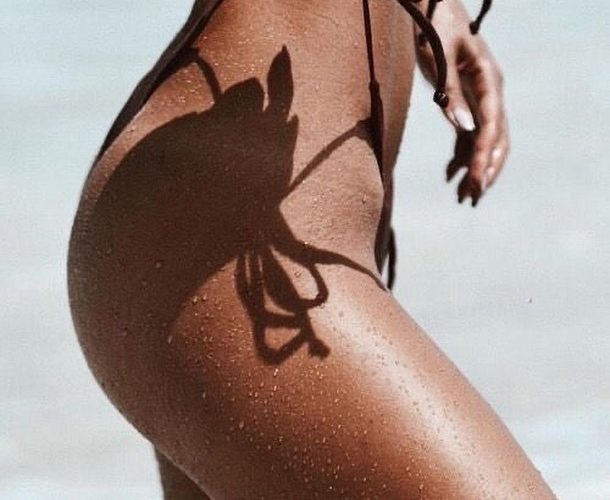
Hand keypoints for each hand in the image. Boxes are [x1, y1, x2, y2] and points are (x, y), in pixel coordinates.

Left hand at [415, 1, 509, 205]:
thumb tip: (465, 130)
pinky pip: (469, 135)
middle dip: (485, 171)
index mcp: (489, 80)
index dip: (483, 158)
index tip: (475, 184)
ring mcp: (480, 97)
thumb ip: (451, 93)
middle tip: (471, 199)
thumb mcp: (438, 58)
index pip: (491, 128)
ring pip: (483, 141)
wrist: (433, 7)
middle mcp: (490, 91)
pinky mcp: (466, 100)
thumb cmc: (434, 26)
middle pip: (496, 139)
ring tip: (461, 198)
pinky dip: (461, 156)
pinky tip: (449, 175)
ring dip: (474, 169)